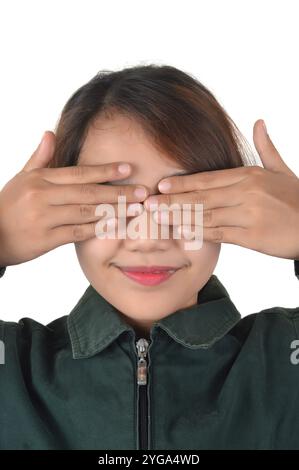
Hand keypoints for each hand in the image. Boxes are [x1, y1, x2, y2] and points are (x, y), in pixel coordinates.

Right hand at [0, 132, 147, 266]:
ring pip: (86, 213)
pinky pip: (78, 233)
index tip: (128, 169)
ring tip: (136, 209)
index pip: (78, 173)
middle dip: (118, 192)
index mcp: (40, 179)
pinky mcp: (46, 239)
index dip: (105, 170)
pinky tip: (116, 226)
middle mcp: (43, 196)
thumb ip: (40, 158)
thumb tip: (50, 133)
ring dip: (114, 211)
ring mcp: (44, 218)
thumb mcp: (22, 178)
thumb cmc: (9, 205)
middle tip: (143, 192)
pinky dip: (98, 229)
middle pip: (88, 193)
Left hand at [144, 119, 298, 259]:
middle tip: (148, 204)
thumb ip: (266, 147)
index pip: (208, 178)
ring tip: (158, 219)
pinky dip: (199, 234)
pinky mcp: (252, 235)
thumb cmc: (296, 198)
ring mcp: (249, 213)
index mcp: (249, 175)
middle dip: (172, 201)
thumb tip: (259, 122)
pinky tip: (182, 234)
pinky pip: (219, 234)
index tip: (160, 186)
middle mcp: (246, 192)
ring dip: (180, 217)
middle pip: (202, 197)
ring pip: (206, 215)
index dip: (182, 183)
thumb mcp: (281, 169)